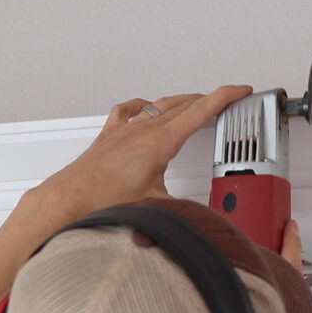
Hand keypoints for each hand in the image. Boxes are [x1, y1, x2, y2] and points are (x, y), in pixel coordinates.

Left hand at [34, 85, 252, 218]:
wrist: (70, 199)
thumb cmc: (104, 199)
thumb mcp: (157, 208)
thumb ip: (186, 213)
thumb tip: (204, 222)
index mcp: (162, 140)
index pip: (202, 109)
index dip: (226, 96)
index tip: (241, 89)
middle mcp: (144, 129)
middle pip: (185, 104)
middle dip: (210, 99)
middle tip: (227, 100)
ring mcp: (126, 129)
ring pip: (161, 105)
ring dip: (182, 102)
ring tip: (194, 103)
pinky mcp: (110, 135)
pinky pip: (130, 110)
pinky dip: (144, 105)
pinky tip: (144, 107)